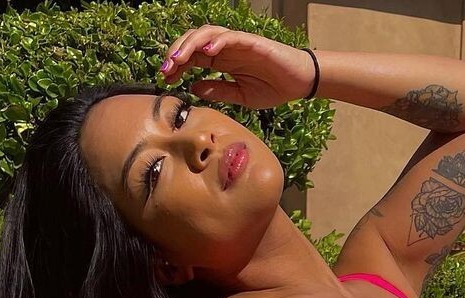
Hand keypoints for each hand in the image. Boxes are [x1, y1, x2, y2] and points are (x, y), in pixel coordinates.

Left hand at [159, 24, 316, 108]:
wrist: (299, 82)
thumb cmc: (274, 87)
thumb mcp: (241, 96)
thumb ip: (218, 91)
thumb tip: (193, 87)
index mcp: (221, 61)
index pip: (192, 57)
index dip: (176, 65)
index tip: (166, 78)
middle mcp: (226, 48)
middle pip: (193, 42)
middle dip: (176, 53)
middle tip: (165, 69)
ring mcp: (237, 43)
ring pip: (206, 34)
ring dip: (190, 45)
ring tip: (179, 59)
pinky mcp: (251, 41)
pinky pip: (230, 37)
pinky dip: (217, 40)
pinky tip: (206, 50)